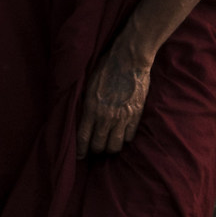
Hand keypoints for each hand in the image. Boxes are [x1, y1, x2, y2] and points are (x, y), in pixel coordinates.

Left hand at [76, 41, 152, 157]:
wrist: (129, 59)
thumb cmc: (106, 67)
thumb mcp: (88, 85)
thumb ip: (86, 104)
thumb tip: (82, 117)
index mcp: (91, 109)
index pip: (83, 138)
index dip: (80, 151)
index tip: (79, 157)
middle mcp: (106, 117)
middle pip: (99, 146)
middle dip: (95, 150)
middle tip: (94, 148)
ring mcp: (122, 118)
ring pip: (115, 146)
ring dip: (110, 147)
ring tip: (109, 143)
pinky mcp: (136, 115)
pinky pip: (130, 137)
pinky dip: (125, 138)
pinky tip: (122, 134)